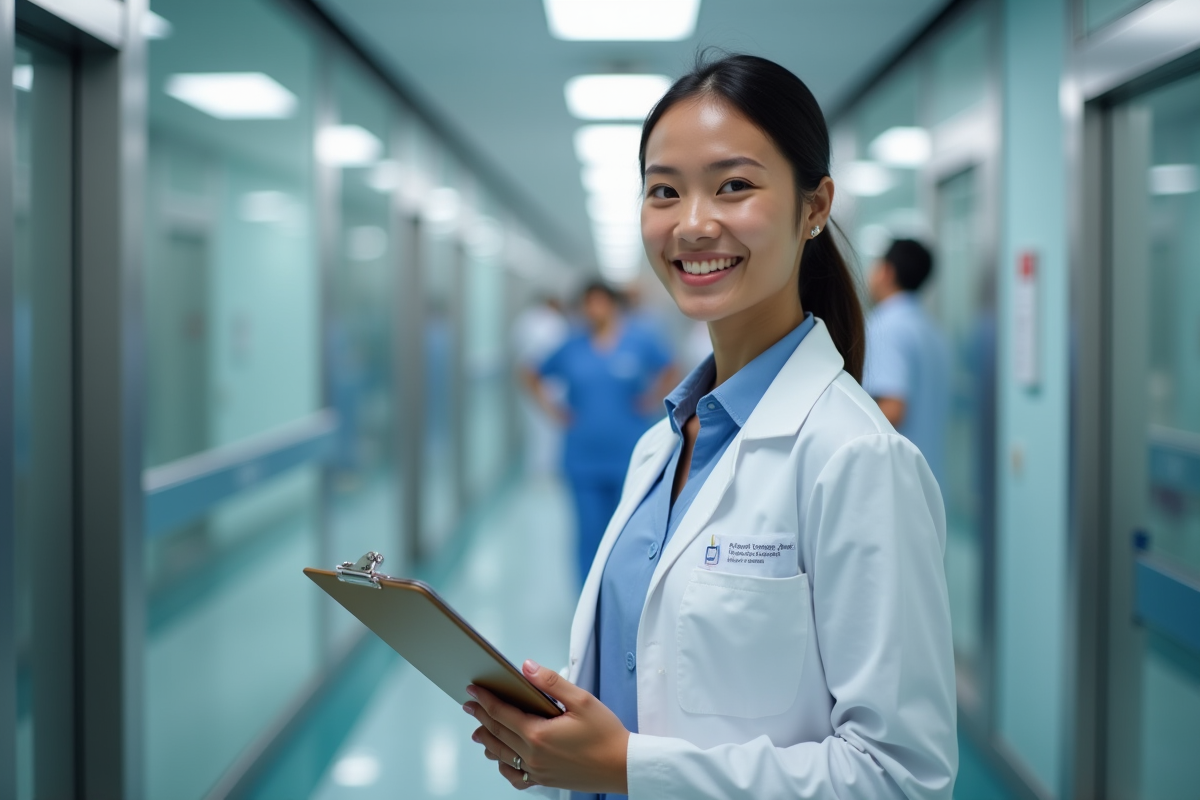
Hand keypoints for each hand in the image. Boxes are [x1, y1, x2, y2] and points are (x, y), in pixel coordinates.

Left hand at [464, 660, 629, 793]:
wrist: (622, 766)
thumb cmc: (606, 734)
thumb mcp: (581, 700)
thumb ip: (551, 683)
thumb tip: (527, 667)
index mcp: (538, 735)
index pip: (501, 713)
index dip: (485, 700)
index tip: (473, 690)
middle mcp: (533, 756)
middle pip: (497, 733)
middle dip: (481, 716)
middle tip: (470, 705)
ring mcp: (537, 771)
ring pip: (502, 756)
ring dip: (488, 741)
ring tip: (479, 730)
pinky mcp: (545, 780)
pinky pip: (516, 776)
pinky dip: (504, 767)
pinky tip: (503, 759)